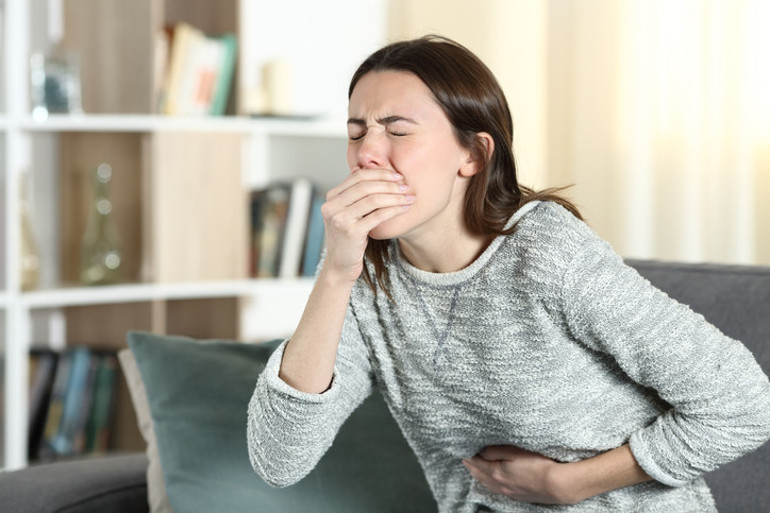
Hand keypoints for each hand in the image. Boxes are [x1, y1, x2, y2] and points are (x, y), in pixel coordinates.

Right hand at [321, 167, 413, 281]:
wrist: (341, 264)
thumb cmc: (348, 237)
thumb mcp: (346, 212)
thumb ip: (352, 192)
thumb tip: (360, 168)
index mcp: (331, 197)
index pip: (357, 177)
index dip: (379, 173)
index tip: (397, 176)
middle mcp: (332, 206)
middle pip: (365, 186)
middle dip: (389, 184)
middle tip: (405, 186)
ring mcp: (340, 219)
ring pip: (373, 199)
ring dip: (394, 197)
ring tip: (408, 197)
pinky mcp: (351, 232)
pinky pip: (377, 216)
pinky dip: (393, 210)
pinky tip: (404, 209)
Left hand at [462, 446, 575, 504]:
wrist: (558, 485)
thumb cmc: (539, 464)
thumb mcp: (515, 451)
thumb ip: (496, 451)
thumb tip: (481, 452)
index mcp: (497, 472)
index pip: (477, 464)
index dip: (469, 456)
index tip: (463, 450)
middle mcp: (500, 485)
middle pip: (480, 475)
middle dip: (471, 466)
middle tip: (465, 458)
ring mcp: (509, 492)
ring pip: (488, 484)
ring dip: (478, 476)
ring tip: (474, 469)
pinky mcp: (518, 496)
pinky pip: (497, 490)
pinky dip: (489, 484)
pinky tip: (491, 482)